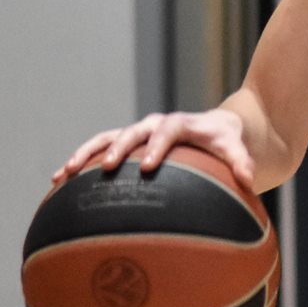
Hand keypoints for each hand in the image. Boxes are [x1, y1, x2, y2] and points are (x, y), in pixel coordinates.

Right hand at [52, 108, 255, 191]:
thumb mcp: (236, 149)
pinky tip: (58, 182)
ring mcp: (137, 134)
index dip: (157, 146)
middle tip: (107, 168)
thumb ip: (241, 162)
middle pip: (131, 132)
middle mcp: (154, 125)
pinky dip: (81, 164)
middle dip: (117, 148)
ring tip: (65, 174)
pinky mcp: (127, 145)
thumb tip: (249, 180)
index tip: (148, 166)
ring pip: (106, 139)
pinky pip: (99, 152)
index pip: (167, 130)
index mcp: (180, 124)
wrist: (215, 130)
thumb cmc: (226, 142)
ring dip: (86, 154)